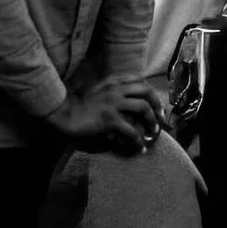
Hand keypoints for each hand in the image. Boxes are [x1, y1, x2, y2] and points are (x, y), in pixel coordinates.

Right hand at [45, 77, 163, 145]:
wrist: (66, 114)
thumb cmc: (80, 105)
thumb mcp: (98, 90)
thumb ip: (112, 90)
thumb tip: (127, 98)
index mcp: (113, 81)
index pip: (139, 79)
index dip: (150, 91)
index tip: (155, 102)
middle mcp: (115, 89)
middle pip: (146, 90)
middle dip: (157, 104)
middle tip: (160, 117)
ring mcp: (113, 103)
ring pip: (143, 108)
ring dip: (152, 121)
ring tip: (154, 131)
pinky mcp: (110, 119)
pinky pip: (131, 130)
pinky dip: (138, 140)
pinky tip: (140, 148)